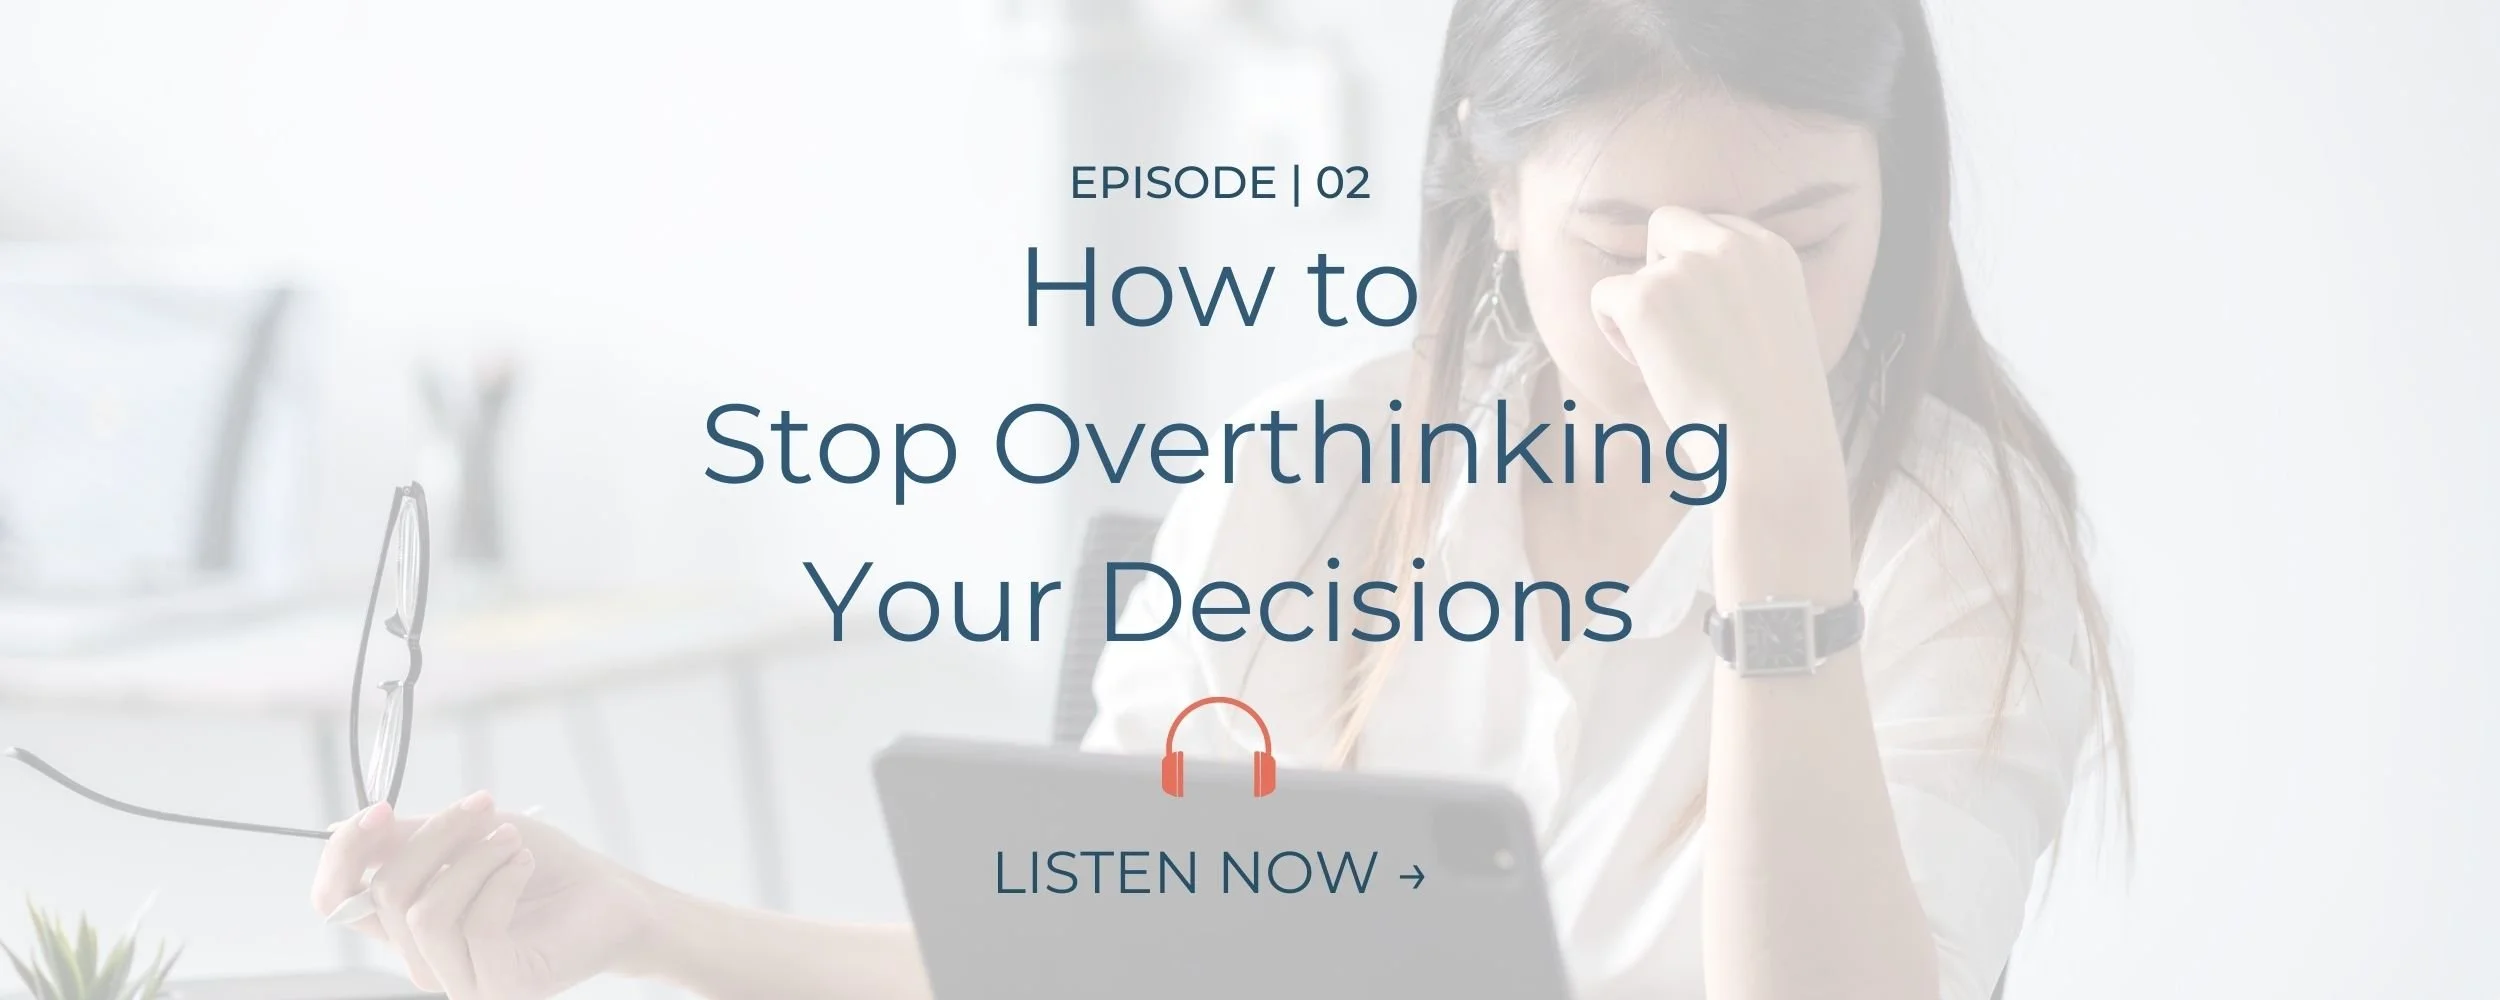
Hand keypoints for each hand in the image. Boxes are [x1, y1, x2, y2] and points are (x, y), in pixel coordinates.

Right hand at [311, 793, 661, 999]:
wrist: (611, 895)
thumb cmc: (540, 865)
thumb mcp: (469, 836)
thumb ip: (409, 837)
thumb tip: (344, 826)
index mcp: (404, 923)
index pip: (336, 901)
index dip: (344, 854)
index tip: (381, 809)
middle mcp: (422, 959)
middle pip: (386, 894)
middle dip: (433, 836)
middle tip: (484, 806)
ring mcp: (459, 980)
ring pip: (426, 912)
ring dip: (474, 859)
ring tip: (513, 841)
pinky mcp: (500, 986)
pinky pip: (476, 926)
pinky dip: (502, 878)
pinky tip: (525, 865)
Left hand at [1588, 206, 1838, 447]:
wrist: (1772, 445)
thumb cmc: (1774, 408)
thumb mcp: (1775, 327)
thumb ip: (1739, 292)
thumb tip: (1687, 292)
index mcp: (1771, 251)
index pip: (1714, 228)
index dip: (1696, 272)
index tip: (1705, 320)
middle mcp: (1730, 246)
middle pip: (1667, 223)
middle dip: (1658, 269)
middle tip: (1676, 330)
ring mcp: (1686, 268)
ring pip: (1634, 270)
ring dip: (1641, 315)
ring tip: (1674, 365)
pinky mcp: (1645, 297)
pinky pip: (1603, 296)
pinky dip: (1613, 333)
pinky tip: (1649, 367)